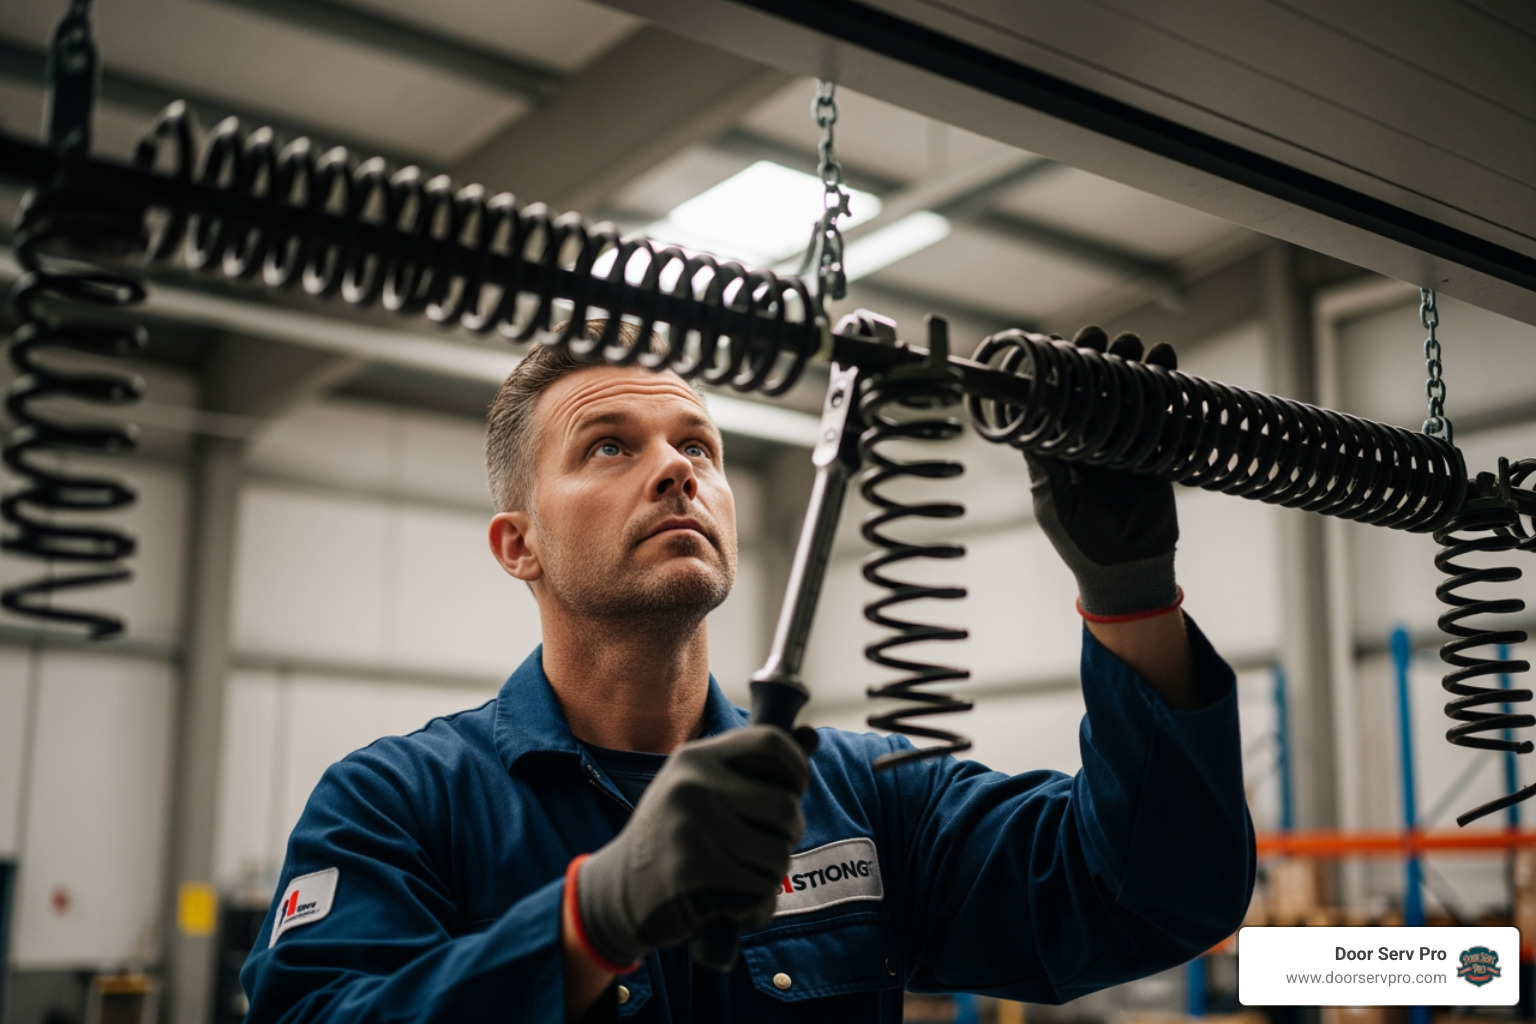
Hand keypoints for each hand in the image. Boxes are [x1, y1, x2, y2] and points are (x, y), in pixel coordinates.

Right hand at [575, 725, 814, 967]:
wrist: (617, 890)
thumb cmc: (672, 837)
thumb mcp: (701, 789)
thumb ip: (752, 768)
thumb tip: (811, 734)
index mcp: (697, 757)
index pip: (772, 743)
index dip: (797, 769)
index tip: (792, 792)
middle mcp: (692, 783)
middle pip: (786, 806)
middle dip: (788, 835)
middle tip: (766, 846)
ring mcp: (689, 824)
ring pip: (778, 852)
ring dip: (771, 875)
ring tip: (743, 875)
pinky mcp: (691, 869)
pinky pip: (758, 888)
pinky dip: (753, 904)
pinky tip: (729, 901)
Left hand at [1026, 325, 1179, 616]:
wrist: (1126, 573)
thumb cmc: (1079, 543)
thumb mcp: (1054, 504)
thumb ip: (1044, 468)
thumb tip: (1021, 429)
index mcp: (1061, 449)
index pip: (1058, 400)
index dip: (1061, 371)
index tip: (1063, 343)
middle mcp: (1091, 441)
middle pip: (1097, 389)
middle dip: (1102, 360)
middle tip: (1106, 338)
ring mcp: (1125, 446)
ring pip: (1132, 397)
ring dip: (1138, 369)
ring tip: (1145, 348)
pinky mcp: (1157, 456)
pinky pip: (1166, 420)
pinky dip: (1171, 397)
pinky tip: (1173, 373)